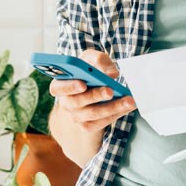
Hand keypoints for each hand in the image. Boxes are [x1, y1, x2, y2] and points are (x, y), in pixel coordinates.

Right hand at [48, 49, 135, 165]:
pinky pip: (102, 122)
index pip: (58, 87)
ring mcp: (76, 116)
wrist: (90, 90)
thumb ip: (99, 60)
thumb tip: (111, 73)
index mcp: (60, 85)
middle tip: (110, 90)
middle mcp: (66, 103)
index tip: (82, 84)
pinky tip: (127, 106)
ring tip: (128, 100)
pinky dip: (117, 114)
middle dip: (95, 96)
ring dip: (113, 107)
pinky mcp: (88, 126)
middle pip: (78, 102)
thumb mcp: (91, 60)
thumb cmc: (87, 72)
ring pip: (93, 114)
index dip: (69, 86)